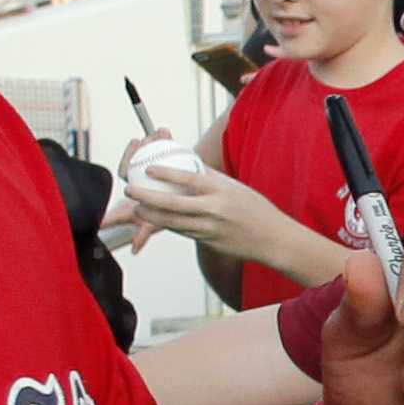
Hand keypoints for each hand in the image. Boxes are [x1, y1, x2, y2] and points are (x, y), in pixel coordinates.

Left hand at [123, 154, 308, 263]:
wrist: (272, 238)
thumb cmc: (255, 208)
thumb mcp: (233, 187)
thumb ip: (209, 177)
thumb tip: (187, 163)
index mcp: (221, 190)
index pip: (188, 180)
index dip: (166, 174)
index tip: (149, 168)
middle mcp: (214, 210)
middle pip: (172, 205)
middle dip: (147, 198)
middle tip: (131, 190)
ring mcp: (210, 228)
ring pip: (172, 222)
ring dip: (150, 216)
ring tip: (136, 208)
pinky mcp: (208, 241)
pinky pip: (182, 231)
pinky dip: (167, 224)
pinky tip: (156, 220)